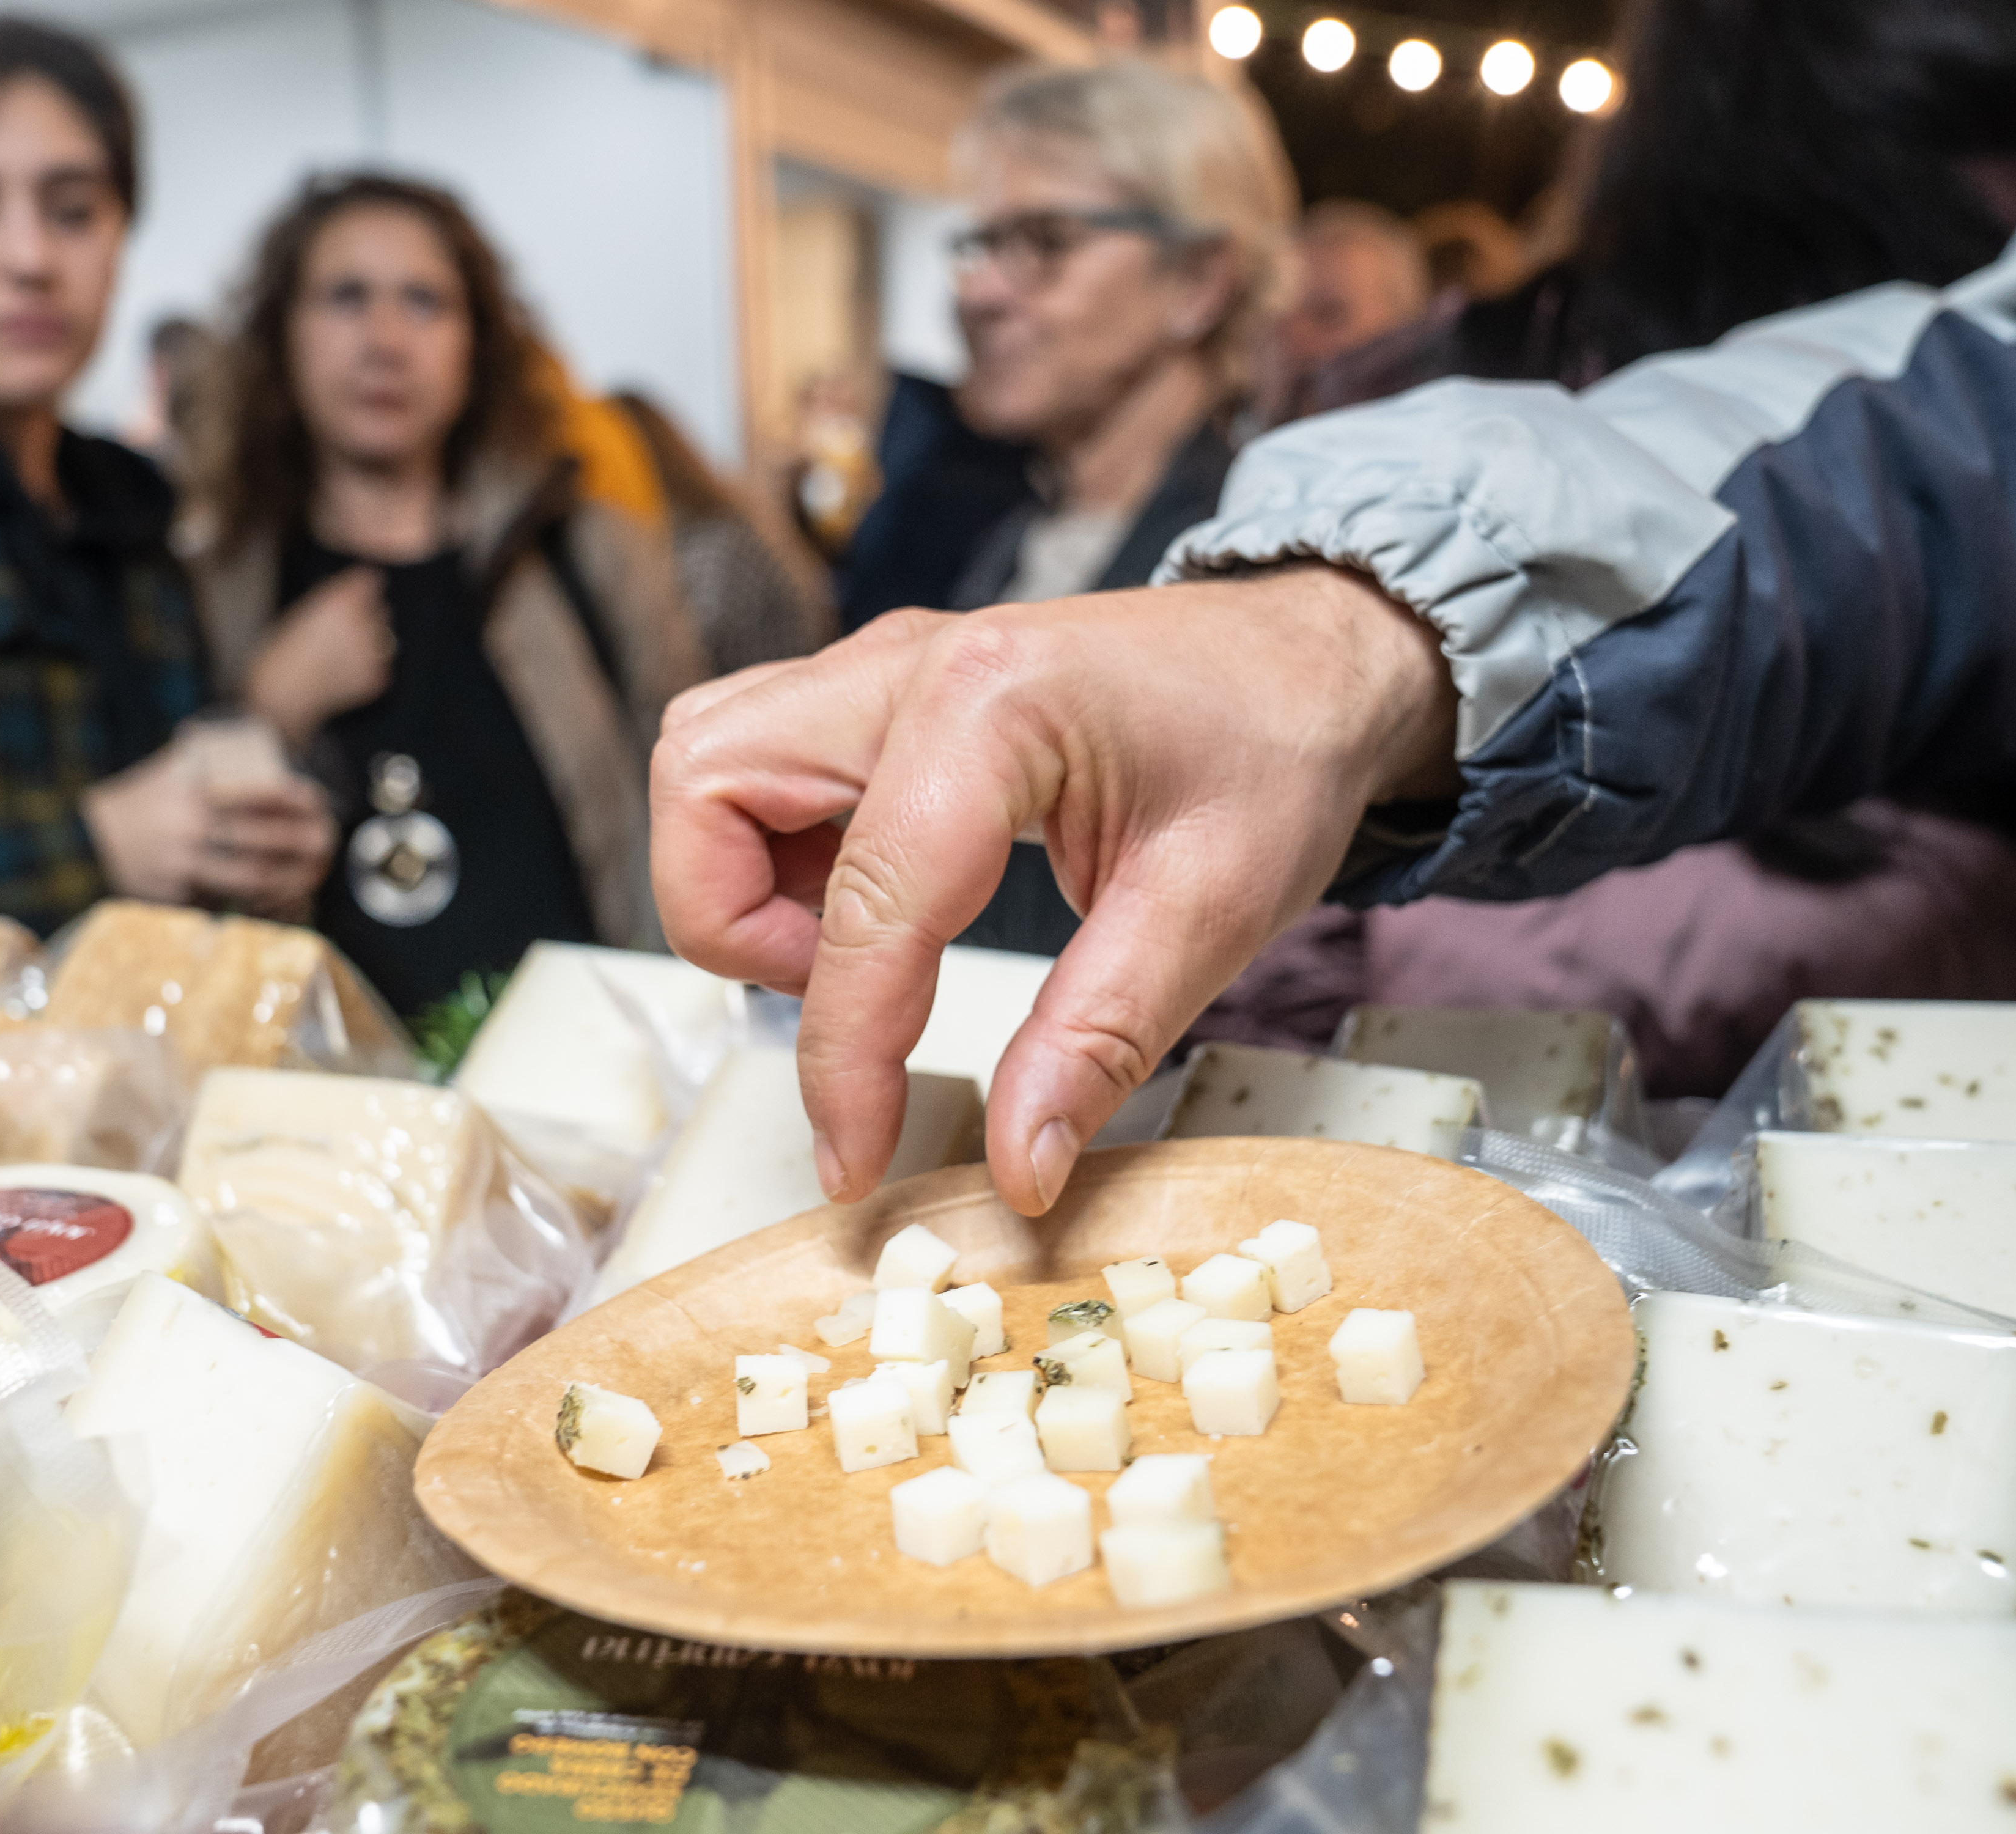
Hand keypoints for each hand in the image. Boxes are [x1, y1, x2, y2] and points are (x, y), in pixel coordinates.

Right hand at [82, 754, 334, 919]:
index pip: (256, 793)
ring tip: (311, 875)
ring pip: (249, 877)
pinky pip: (225, 902)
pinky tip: (276, 899)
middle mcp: (189, 826)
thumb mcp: (168, 770)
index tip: (318, 801)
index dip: (293, 799)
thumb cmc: (139, 801)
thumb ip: (205, 757)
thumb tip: (253, 738)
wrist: (84, 839)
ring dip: (287, 879)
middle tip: (327, 843)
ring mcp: (181, 864)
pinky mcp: (174, 895)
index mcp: (192, 791)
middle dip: (302, 844)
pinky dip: (255, 903)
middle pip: (261, 840)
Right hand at [245, 567, 393, 747]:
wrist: (281, 698)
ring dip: (371, 642)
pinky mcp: (377, 678)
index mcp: (341, 603)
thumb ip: (331, 598)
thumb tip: (355, 588)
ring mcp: (372, 654)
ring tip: (343, 655)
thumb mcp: (300, 612)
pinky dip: (368, 669)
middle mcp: (362, 624)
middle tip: (343, 631)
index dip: (362, 588)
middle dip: (367, 616)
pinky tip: (344, 674)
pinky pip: (381, 666)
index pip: (371, 580)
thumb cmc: (281, 653)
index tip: (356, 592)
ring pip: (385, 638)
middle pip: (381, 609)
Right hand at [650, 569, 1457, 1215]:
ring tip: (861, 949)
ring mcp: (882, 670)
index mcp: (992, 704)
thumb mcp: (1214, 910)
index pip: (864, 905)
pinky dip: (772, 851)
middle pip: (705, 787)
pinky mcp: (877, 695)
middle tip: (851, 995)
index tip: (853, 1161)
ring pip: (707, 764)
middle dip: (738, 927)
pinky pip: (755, 765)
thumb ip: (1098, 1044)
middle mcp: (907, 664)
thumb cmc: (1275, 750)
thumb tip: (1017, 1169)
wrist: (1310, 657)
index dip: (841, 1060)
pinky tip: (878, 905)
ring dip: (740, 880)